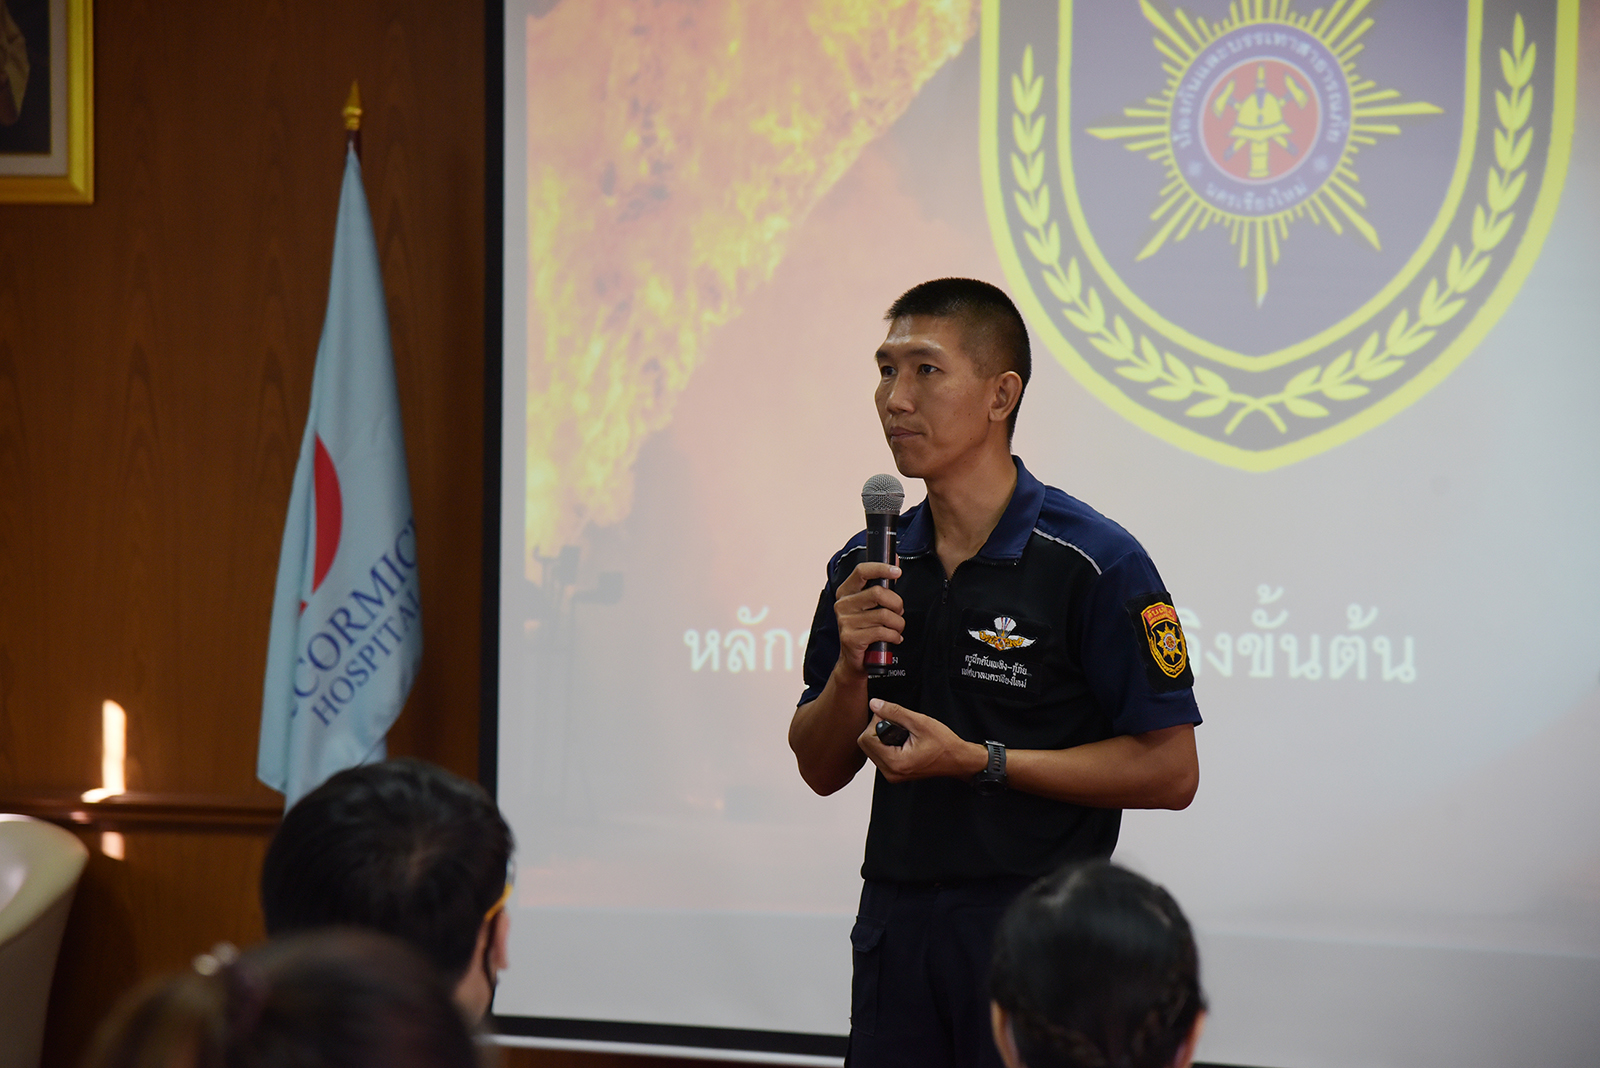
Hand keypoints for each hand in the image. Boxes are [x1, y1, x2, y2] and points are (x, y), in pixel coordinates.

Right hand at [831, 561, 904, 681]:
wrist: (855, 660)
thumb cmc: (866, 629)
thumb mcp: (870, 606)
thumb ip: (880, 586)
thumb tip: (895, 561)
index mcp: (846, 592)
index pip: (862, 571)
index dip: (881, 568)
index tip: (897, 571)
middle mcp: (842, 604)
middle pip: (878, 593)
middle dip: (897, 604)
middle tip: (899, 612)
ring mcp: (845, 621)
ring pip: (884, 615)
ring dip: (898, 623)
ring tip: (896, 628)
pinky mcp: (850, 638)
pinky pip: (882, 632)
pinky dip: (894, 636)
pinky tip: (894, 638)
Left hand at [857, 698, 987, 783]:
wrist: (957, 760)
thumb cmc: (944, 745)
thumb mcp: (920, 722)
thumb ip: (894, 712)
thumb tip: (875, 704)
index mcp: (895, 762)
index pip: (866, 739)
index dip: (876, 723)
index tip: (891, 718)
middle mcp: (890, 772)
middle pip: (866, 745)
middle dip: (877, 730)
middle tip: (897, 725)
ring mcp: (892, 774)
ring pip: (871, 750)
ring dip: (881, 737)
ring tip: (901, 733)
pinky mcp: (895, 773)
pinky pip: (880, 755)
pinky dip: (886, 744)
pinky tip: (901, 740)